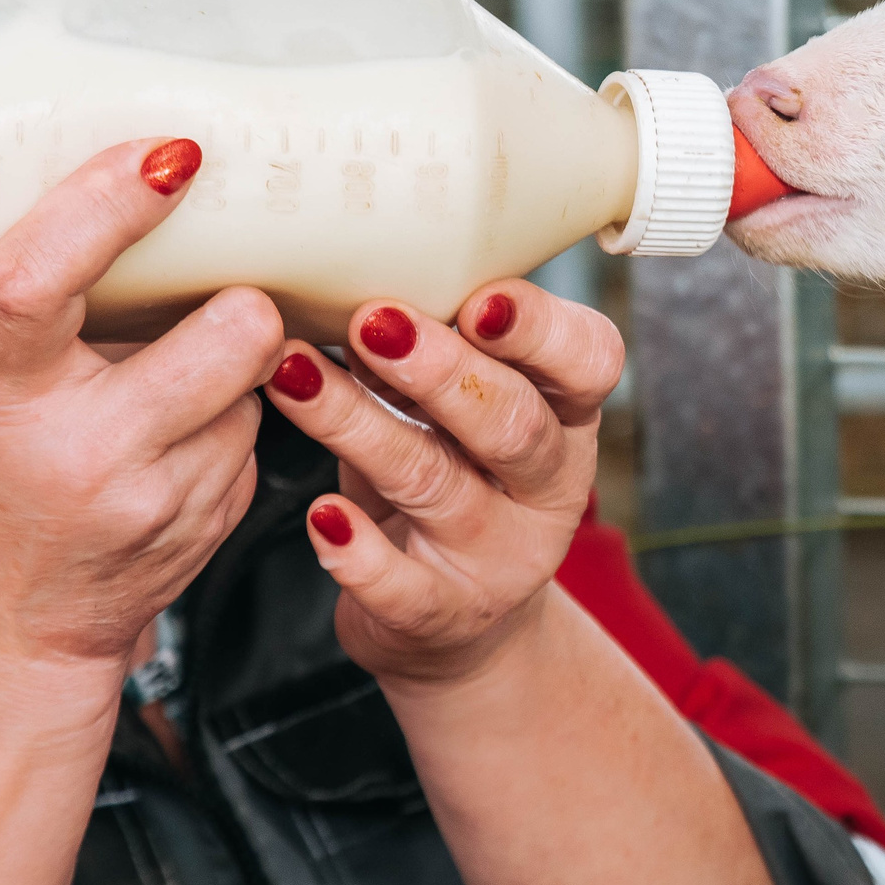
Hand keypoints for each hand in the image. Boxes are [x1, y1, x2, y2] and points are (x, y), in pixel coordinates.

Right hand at [0, 138, 284, 681]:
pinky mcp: (210, 527)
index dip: (105, 207)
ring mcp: (156, 498)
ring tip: (168, 384)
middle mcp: (83, 449)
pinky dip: (227, 425)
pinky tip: (172, 444)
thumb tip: (12, 167)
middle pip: (231, 332)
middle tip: (214, 293)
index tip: (169, 157)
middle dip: (240, 303)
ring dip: (233, 370)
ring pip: (257, 384)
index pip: (37, 281)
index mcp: (0, 394)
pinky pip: (254, 439)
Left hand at [263, 281, 622, 686]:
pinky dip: (359, 553)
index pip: (590, 362)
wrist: (458, 630)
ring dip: (360, 425)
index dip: (540, 329)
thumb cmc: (451, 478)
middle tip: (371, 322)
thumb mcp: (460, 410)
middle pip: (512, 422)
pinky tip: (320, 517)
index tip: (479, 298)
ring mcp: (501, 556)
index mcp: (566, 416)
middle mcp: (548, 485)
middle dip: (442, 369)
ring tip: (294, 377)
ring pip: (436, 485)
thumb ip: (433, 345)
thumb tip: (348, 255)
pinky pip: (404, 587)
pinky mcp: (444, 615)